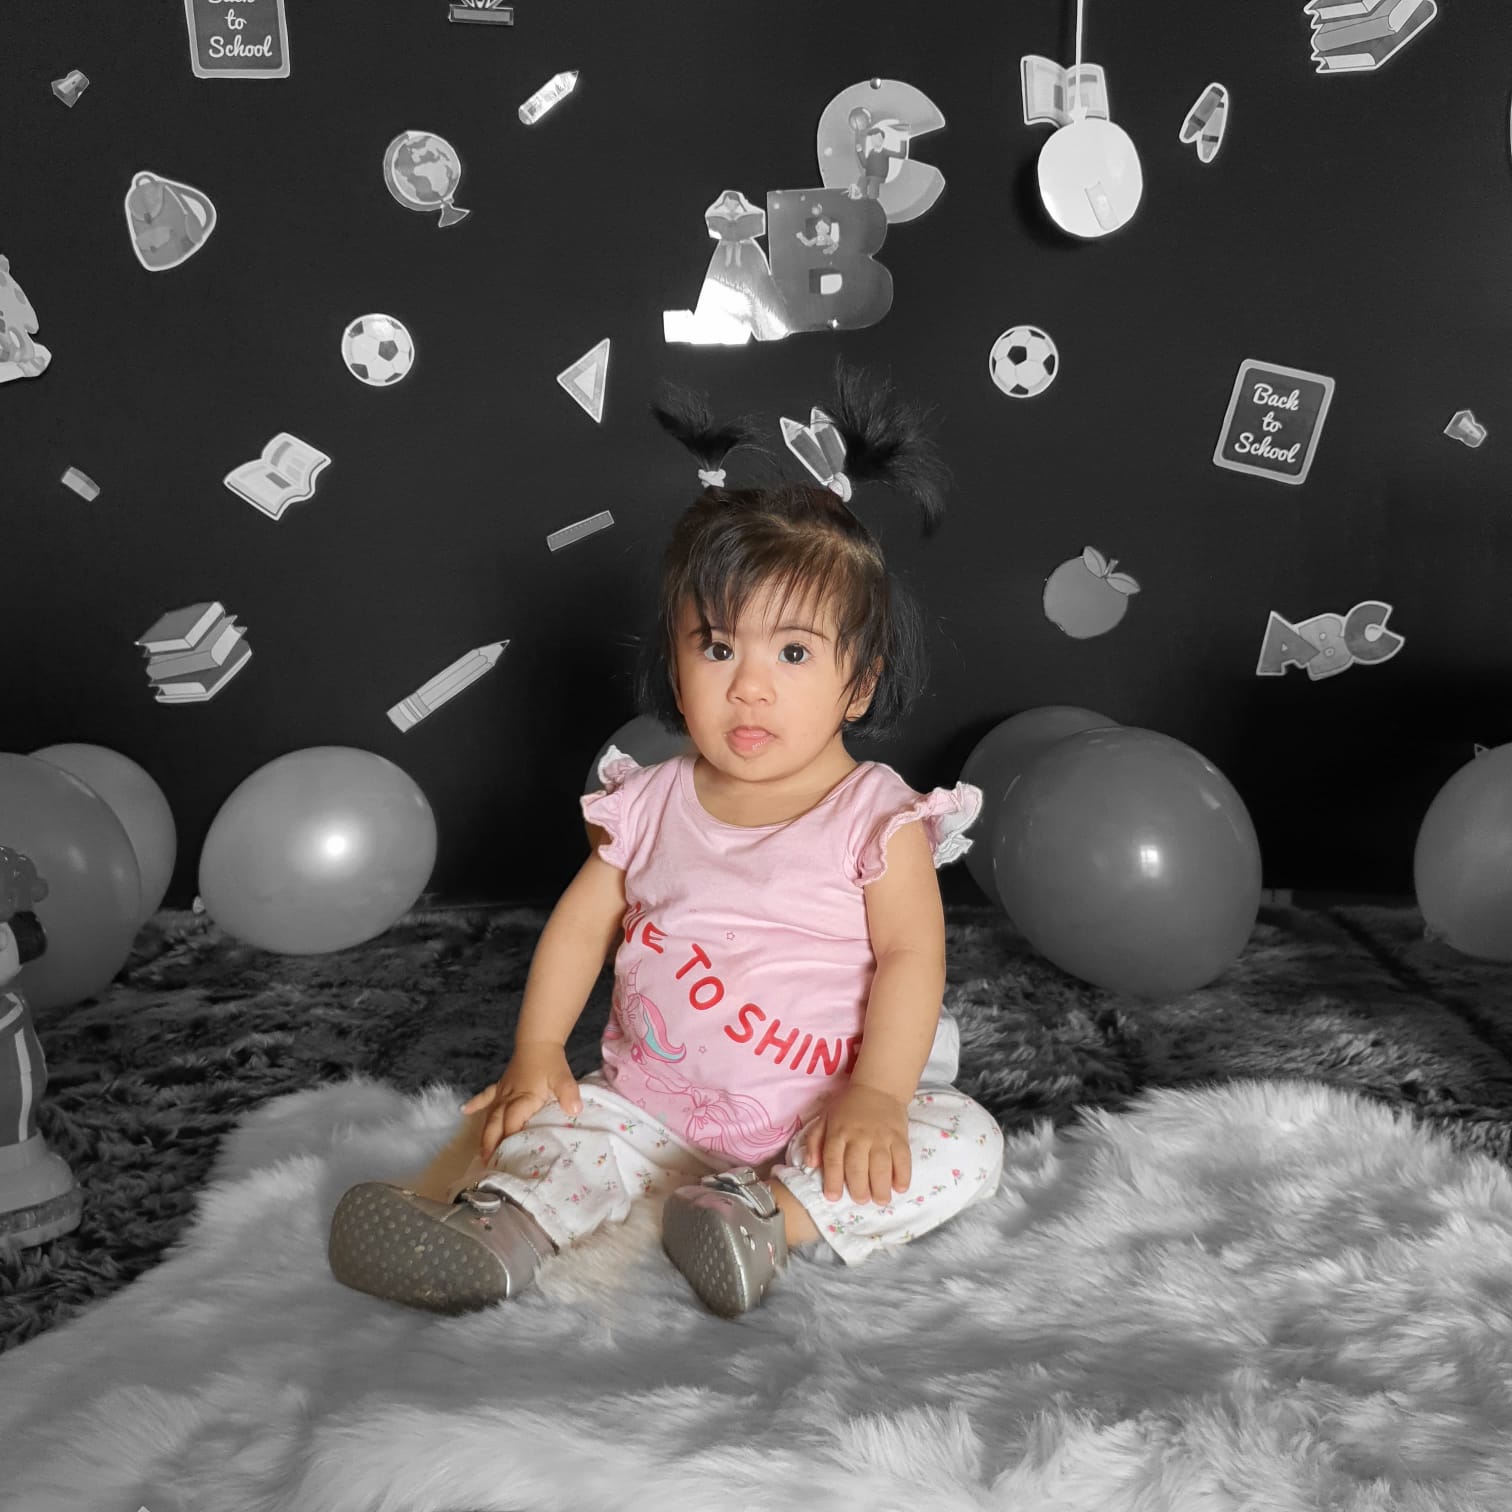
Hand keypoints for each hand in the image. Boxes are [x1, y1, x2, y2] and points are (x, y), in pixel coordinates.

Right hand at [461, 1042, 581, 1161]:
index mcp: (523, 1099)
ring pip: (489, 1116)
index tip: (507, 1157)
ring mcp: (501, 1092)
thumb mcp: (563, 1078)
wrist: (539, 1042)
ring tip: (480, 1153)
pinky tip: (464, 1111)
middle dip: (491, 1144)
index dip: (509, 1139)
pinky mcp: (500, 1087)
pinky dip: (475, 1104)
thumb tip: (574, 1110)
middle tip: (488, 1163)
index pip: (513, 1123)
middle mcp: (508, 1098)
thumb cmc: (550, 1063)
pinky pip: (485, 1097)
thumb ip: (568, 1094)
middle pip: (495, 1124)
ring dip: (484, 1134)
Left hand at [801, 1083, 911, 1205]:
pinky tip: (900, 1187)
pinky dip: (903, 1174)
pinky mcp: (899, 1136)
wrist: (878, 1088)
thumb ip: (814, 1141)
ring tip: (880, 1200)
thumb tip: (811, 1164)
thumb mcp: (825, 1118)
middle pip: (857, 1166)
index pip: (833, 1159)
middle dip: (858, 1188)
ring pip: (881, 1165)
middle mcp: (859, 1135)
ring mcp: (881, 1136)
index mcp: (838, 1132)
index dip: (832, 1180)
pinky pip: (903, 1158)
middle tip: (861, 1201)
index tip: (833, 1197)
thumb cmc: (848, 1107)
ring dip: (881, 1186)